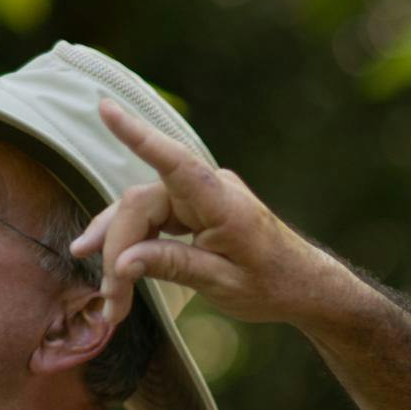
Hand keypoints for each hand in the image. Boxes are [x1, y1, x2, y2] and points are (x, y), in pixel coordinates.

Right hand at [72, 100, 354, 334]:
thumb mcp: (223, 284)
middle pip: (141, 207)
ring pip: (141, 214)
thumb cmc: (274, 285)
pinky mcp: (194, 208)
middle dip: (118, 251)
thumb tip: (122, 263)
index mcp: (223, 203)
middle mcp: (208, 190)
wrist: (304, 285)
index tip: (106, 109)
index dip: (139, 137)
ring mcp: (199, 196)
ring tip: (108, 297)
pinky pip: (153, 220)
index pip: (175, 162)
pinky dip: (135, 245)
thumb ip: (173, 266)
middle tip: (110, 300)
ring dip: (120, 252)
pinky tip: (114, 267)